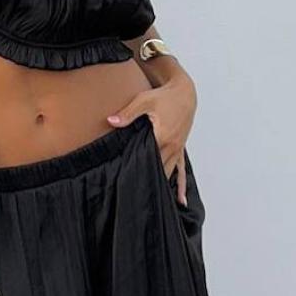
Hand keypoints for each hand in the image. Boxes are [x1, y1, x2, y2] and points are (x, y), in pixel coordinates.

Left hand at [106, 73, 196, 204]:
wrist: (185, 92)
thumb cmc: (164, 96)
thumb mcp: (144, 101)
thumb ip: (127, 113)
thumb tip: (110, 121)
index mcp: (161, 137)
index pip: (146, 159)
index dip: (136, 171)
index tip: (127, 184)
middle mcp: (171, 146)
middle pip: (158, 169)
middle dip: (147, 182)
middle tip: (135, 199)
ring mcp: (177, 149)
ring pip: (169, 172)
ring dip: (160, 185)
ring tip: (151, 203)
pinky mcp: (180, 148)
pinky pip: (181, 170)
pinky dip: (180, 185)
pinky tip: (180, 200)